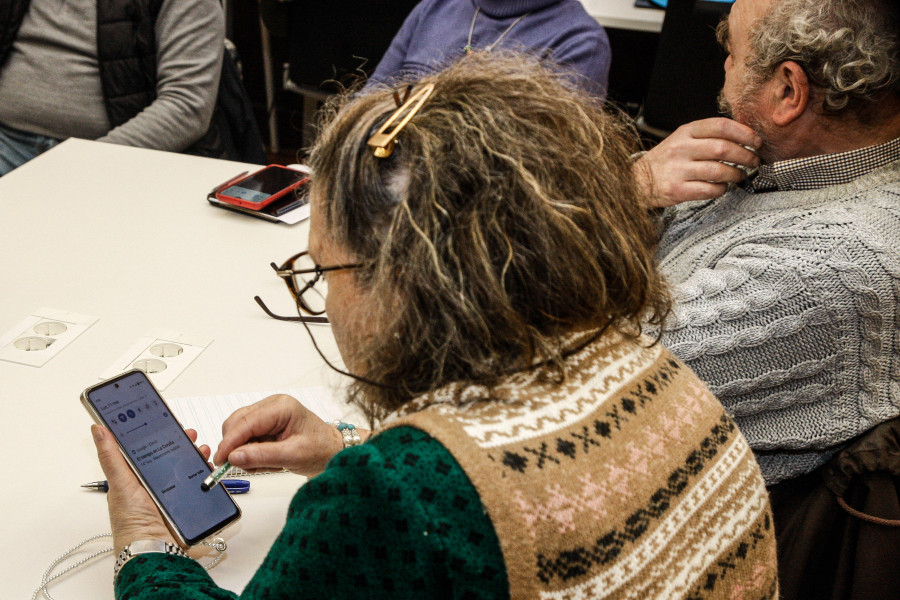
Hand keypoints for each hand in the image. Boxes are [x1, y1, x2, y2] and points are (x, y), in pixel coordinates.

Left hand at [91, 425, 209, 551]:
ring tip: (199, 449)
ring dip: (195, 455)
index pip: (145, 447)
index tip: (164, 420)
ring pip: (185, 467)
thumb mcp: (121, 484)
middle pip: (169, 454)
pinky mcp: (187, 500)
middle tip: (187, 433)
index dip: (155, 432)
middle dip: (180, 441)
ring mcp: (171, 491)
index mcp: (134, 476)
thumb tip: (98, 430)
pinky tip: (207, 468)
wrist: (154, 548)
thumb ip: (111, 456)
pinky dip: (205, 474)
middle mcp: (153, 482)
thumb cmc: (131, 523)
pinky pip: (199, 482)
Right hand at [213, 394, 364, 476]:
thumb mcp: (293, 455)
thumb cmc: (320, 449)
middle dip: (236, 446)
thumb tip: (234, 457)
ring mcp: (268, 413)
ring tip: (265, 464)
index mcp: (281, 407)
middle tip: (242, 466)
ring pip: (239, 430)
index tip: (221, 459)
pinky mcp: (266, 423)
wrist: (333, 451)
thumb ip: (262, 456)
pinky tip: (265, 460)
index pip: (246, 422)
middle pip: (237, 423)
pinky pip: (246, 437)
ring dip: (244, 450)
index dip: (230, 441)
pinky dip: (249, 451)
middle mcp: (272, 405)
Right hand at [635, 118, 761, 206]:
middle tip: (754, 161)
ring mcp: (678, 170)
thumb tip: (744, 137)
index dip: (744, 133)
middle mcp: (681, 149)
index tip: (756, 141)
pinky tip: (722, 186)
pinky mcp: (677, 190)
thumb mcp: (682, 138)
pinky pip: (710, 190)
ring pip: (719, 171)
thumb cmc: (666, 159)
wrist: (637, 180)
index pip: (721, 126)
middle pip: (724, 149)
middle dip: (746, 156)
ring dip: (737, 174)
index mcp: (685, 132)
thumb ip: (707, 135)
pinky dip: (722, 189)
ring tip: (740, 175)